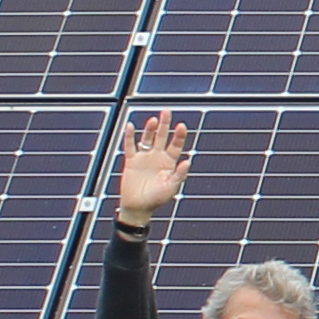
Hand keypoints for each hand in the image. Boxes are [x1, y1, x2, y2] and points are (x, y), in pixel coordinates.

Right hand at [113, 110, 191, 231]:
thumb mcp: (171, 187)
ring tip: (153, 120)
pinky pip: (130, 146)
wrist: (138, 208)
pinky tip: (130, 126)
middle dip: (165, 124)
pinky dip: (129, 136)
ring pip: (147, 138)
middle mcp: (157, 157)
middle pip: (162, 137)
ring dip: (149, 129)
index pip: (175, 145)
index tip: (181, 126)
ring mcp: (144, 157)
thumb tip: (188, 161)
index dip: (178, 135)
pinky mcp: (132, 161)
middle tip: (166, 111)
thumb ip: (179, 175)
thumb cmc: (157, 199)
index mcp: (169, 162)